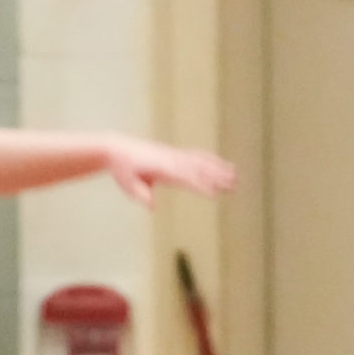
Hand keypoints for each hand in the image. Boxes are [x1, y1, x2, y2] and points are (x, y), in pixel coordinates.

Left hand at [102, 138, 236, 209]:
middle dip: (216, 176)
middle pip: (197, 167)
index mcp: (160, 166)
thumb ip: (140, 194)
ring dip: (218, 167)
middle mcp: (170, 159)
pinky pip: (196, 155)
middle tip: (233, 185)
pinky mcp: (175, 153)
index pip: (184, 176)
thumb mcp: (127, 184)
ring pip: (200, 160)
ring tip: (235, 175)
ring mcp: (174, 154)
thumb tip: (152, 205)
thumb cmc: (123, 168)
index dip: (199, 184)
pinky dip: (211, 159)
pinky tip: (223, 165)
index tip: (214, 193)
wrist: (117, 149)